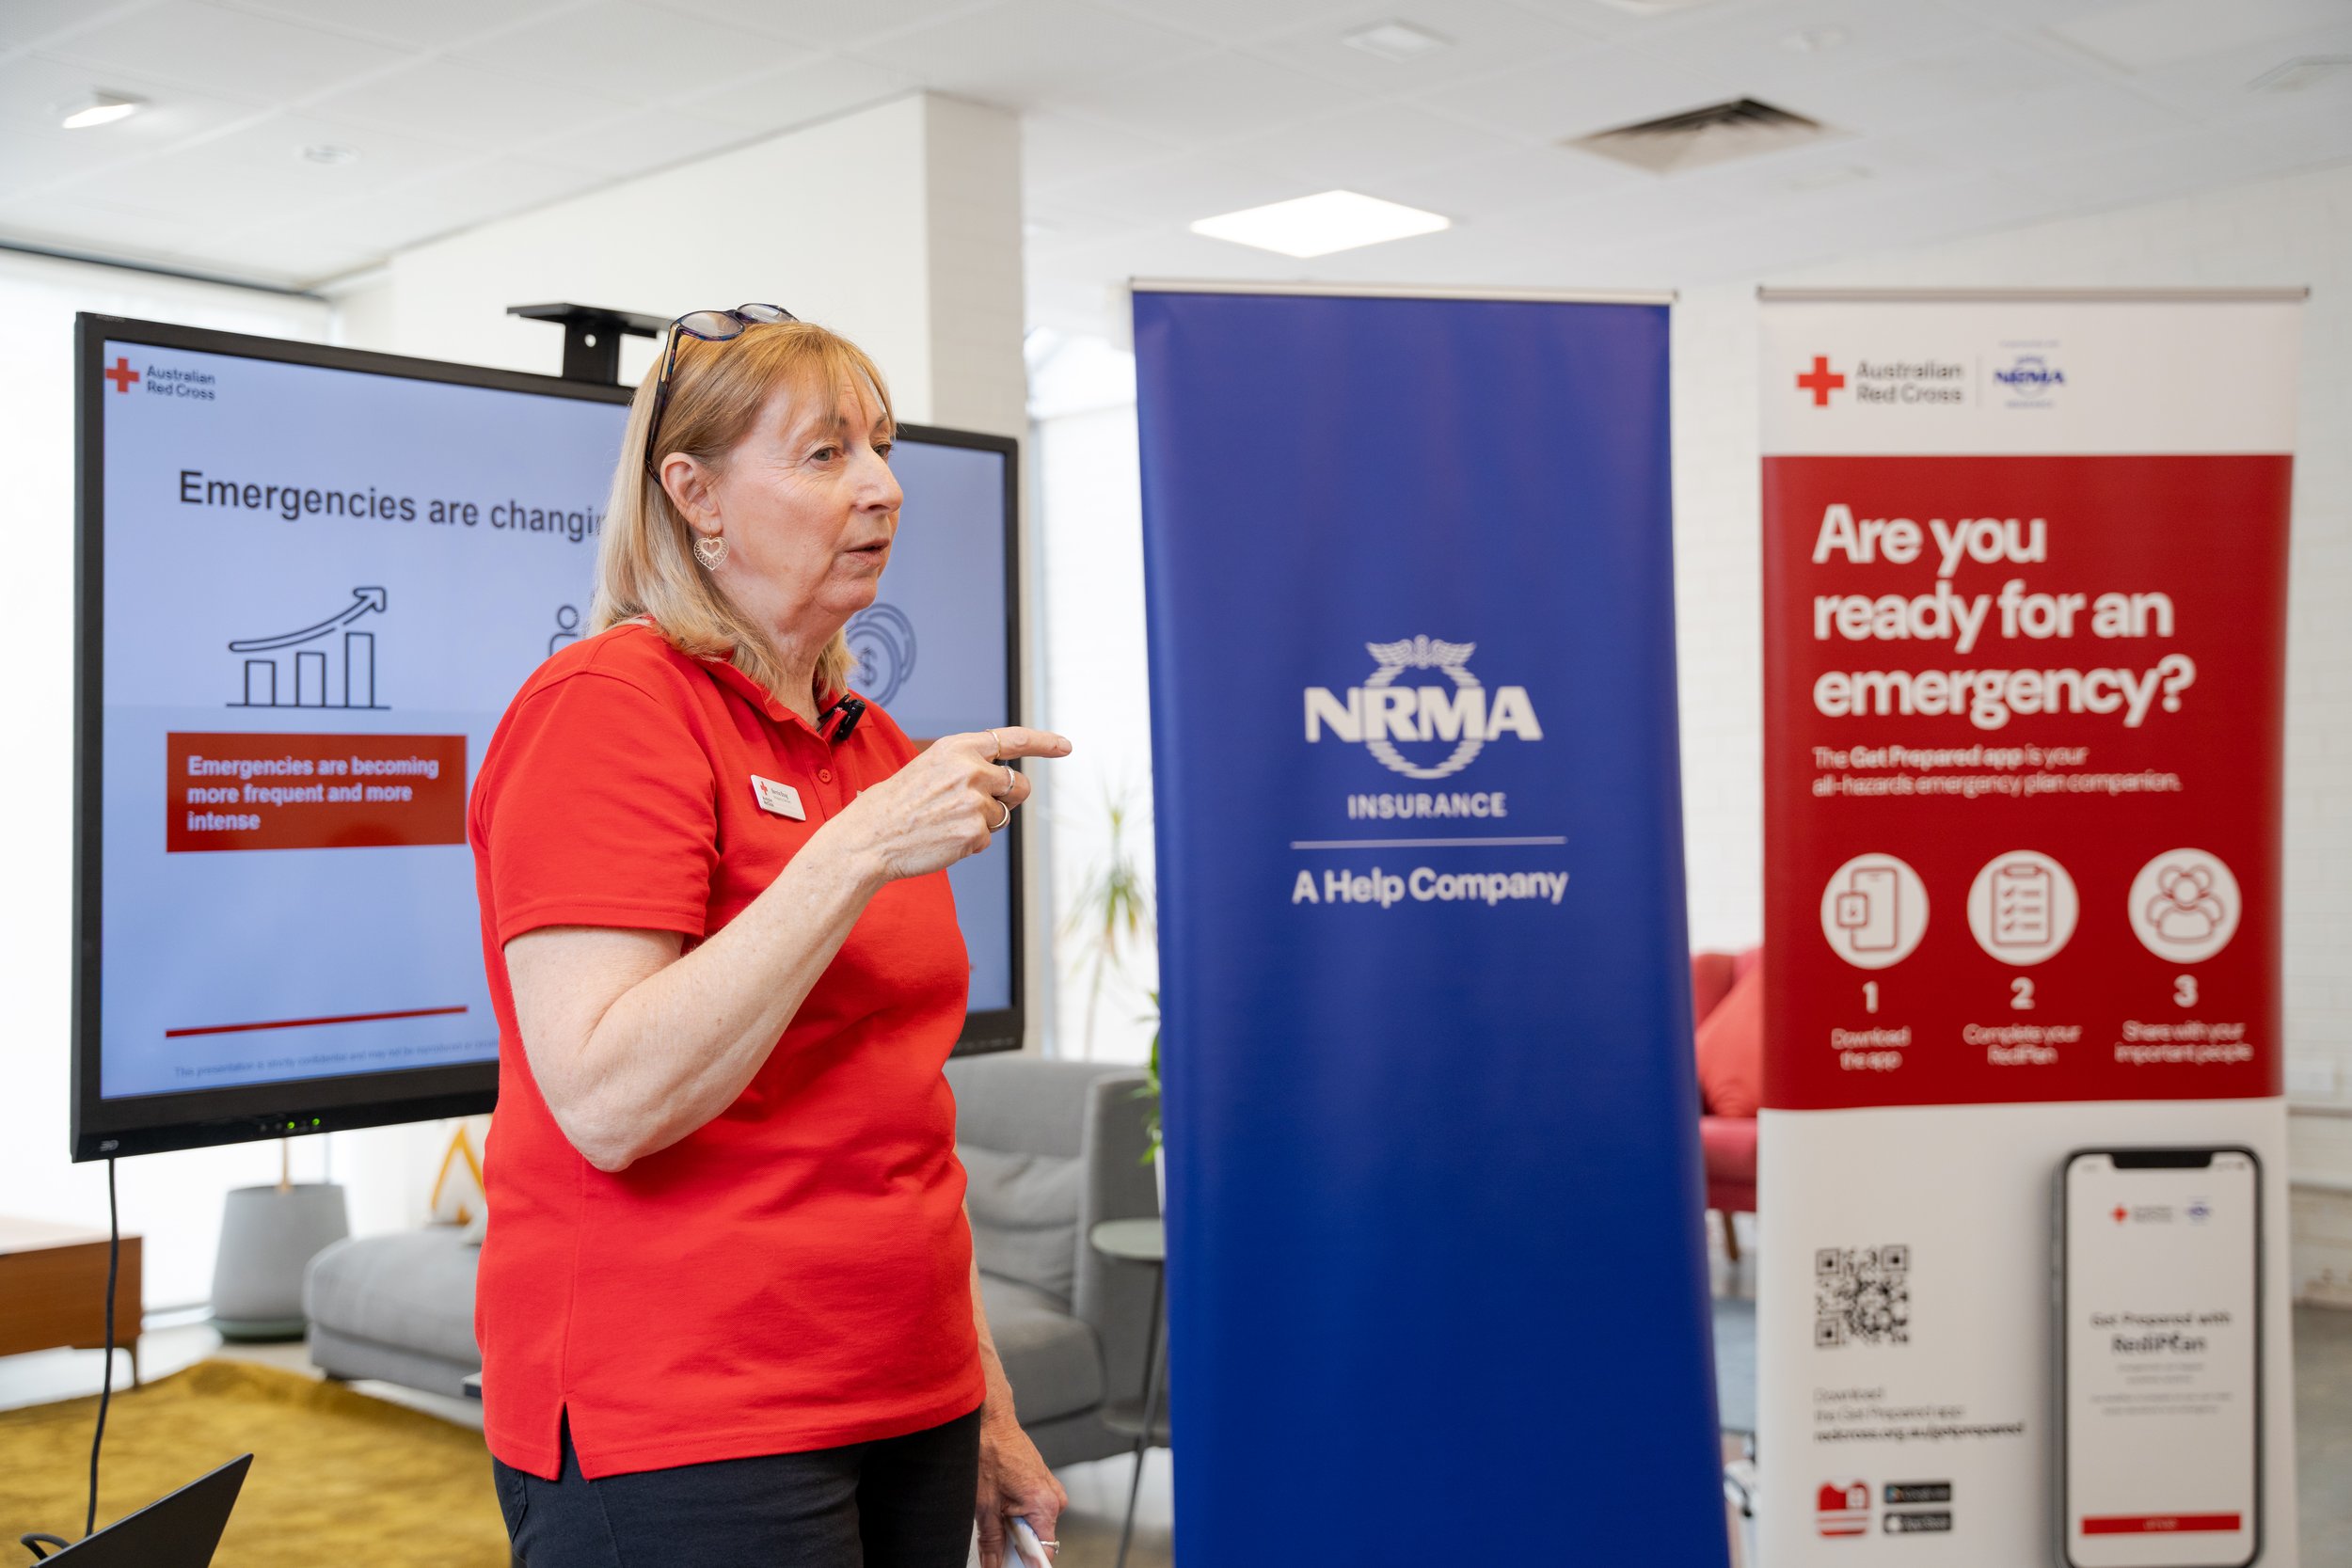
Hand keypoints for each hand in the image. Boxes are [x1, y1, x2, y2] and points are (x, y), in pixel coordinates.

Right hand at [832, 726, 1070, 883]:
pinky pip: (987, 839)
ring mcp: (975, 802)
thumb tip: (1007, 781)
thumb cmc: (897, 804)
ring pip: (1003, 815)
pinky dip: (969, 843)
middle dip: (1008, 798)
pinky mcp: (975, 833)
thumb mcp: (930, 767)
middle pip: (1020, 785)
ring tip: (944, 822)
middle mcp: (972, 769)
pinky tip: (942, 838)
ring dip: (983, 822)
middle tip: (973, 806)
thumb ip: (967, 765)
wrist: (868, 838)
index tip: (1066, 746)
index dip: (1044, 743)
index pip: (1012, 740)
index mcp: (958, 747)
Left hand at [975, 1411, 1065, 1567]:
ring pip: (1033, 1524)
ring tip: (994, 1506)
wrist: (990, 1420)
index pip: (1044, 1552)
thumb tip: (994, 1563)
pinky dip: (1015, 1512)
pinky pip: (1032, 1509)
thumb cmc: (989, 1451)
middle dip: (1015, 1542)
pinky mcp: (1041, 1483)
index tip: (1010, 1565)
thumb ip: (992, 1540)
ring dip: (1014, 1525)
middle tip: (993, 1531)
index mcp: (1045, 1505)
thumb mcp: (984, 1504)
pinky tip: (1000, 1498)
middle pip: (1038, 1539)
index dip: (1025, 1563)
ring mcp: (1049, 1489)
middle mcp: (1054, 1497)